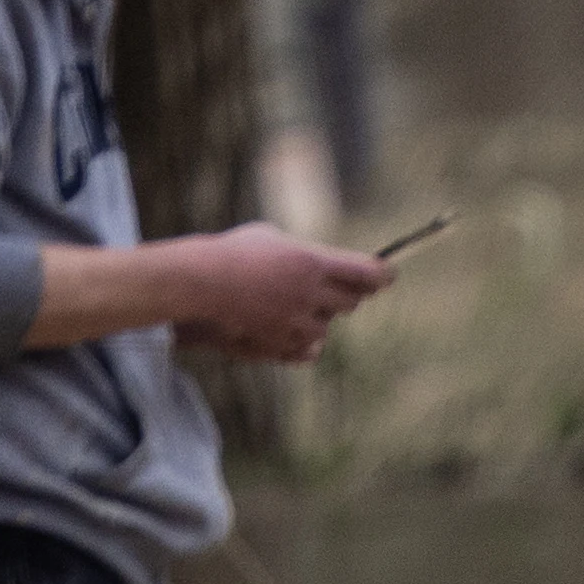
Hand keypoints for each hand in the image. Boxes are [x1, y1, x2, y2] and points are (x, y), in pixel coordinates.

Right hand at [168, 223, 394, 363]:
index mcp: (312, 263)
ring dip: (320, 315)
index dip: (381, 275)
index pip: (367, 273)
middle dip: (347, 294)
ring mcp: (295, 320)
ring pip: (327, 324)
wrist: (197, 281)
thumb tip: (333, 263)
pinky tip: (288, 324)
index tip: (387, 275)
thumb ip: (307, 253)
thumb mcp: (272, 238)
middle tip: (339, 287)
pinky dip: (303, 336)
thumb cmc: (233, 252)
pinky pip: (309, 346)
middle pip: (352, 301)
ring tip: (296, 302)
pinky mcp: (281, 340)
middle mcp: (310, 293)